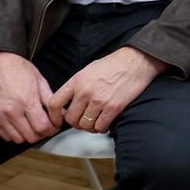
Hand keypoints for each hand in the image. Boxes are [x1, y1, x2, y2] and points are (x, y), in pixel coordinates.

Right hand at [0, 49, 58, 143]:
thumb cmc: (18, 70)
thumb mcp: (40, 81)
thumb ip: (50, 101)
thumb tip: (62, 114)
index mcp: (27, 101)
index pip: (43, 127)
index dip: (52, 129)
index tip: (53, 125)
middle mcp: (12, 111)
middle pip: (31, 137)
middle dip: (41, 133)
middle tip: (44, 125)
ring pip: (18, 139)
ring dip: (27, 135)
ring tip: (31, 124)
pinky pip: (5, 136)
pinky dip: (14, 133)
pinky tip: (18, 123)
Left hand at [50, 46, 165, 134]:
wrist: (135, 62)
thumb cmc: (113, 64)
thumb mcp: (88, 70)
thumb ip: (77, 86)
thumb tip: (70, 101)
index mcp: (76, 81)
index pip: (55, 103)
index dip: (54, 116)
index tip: (57, 121)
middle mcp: (85, 92)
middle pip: (70, 119)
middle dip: (76, 123)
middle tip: (83, 120)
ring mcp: (99, 101)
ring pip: (85, 125)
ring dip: (89, 127)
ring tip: (95, 121)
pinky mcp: (113, 108)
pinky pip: (100, 127)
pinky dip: (101, 128)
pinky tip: (105, 122)